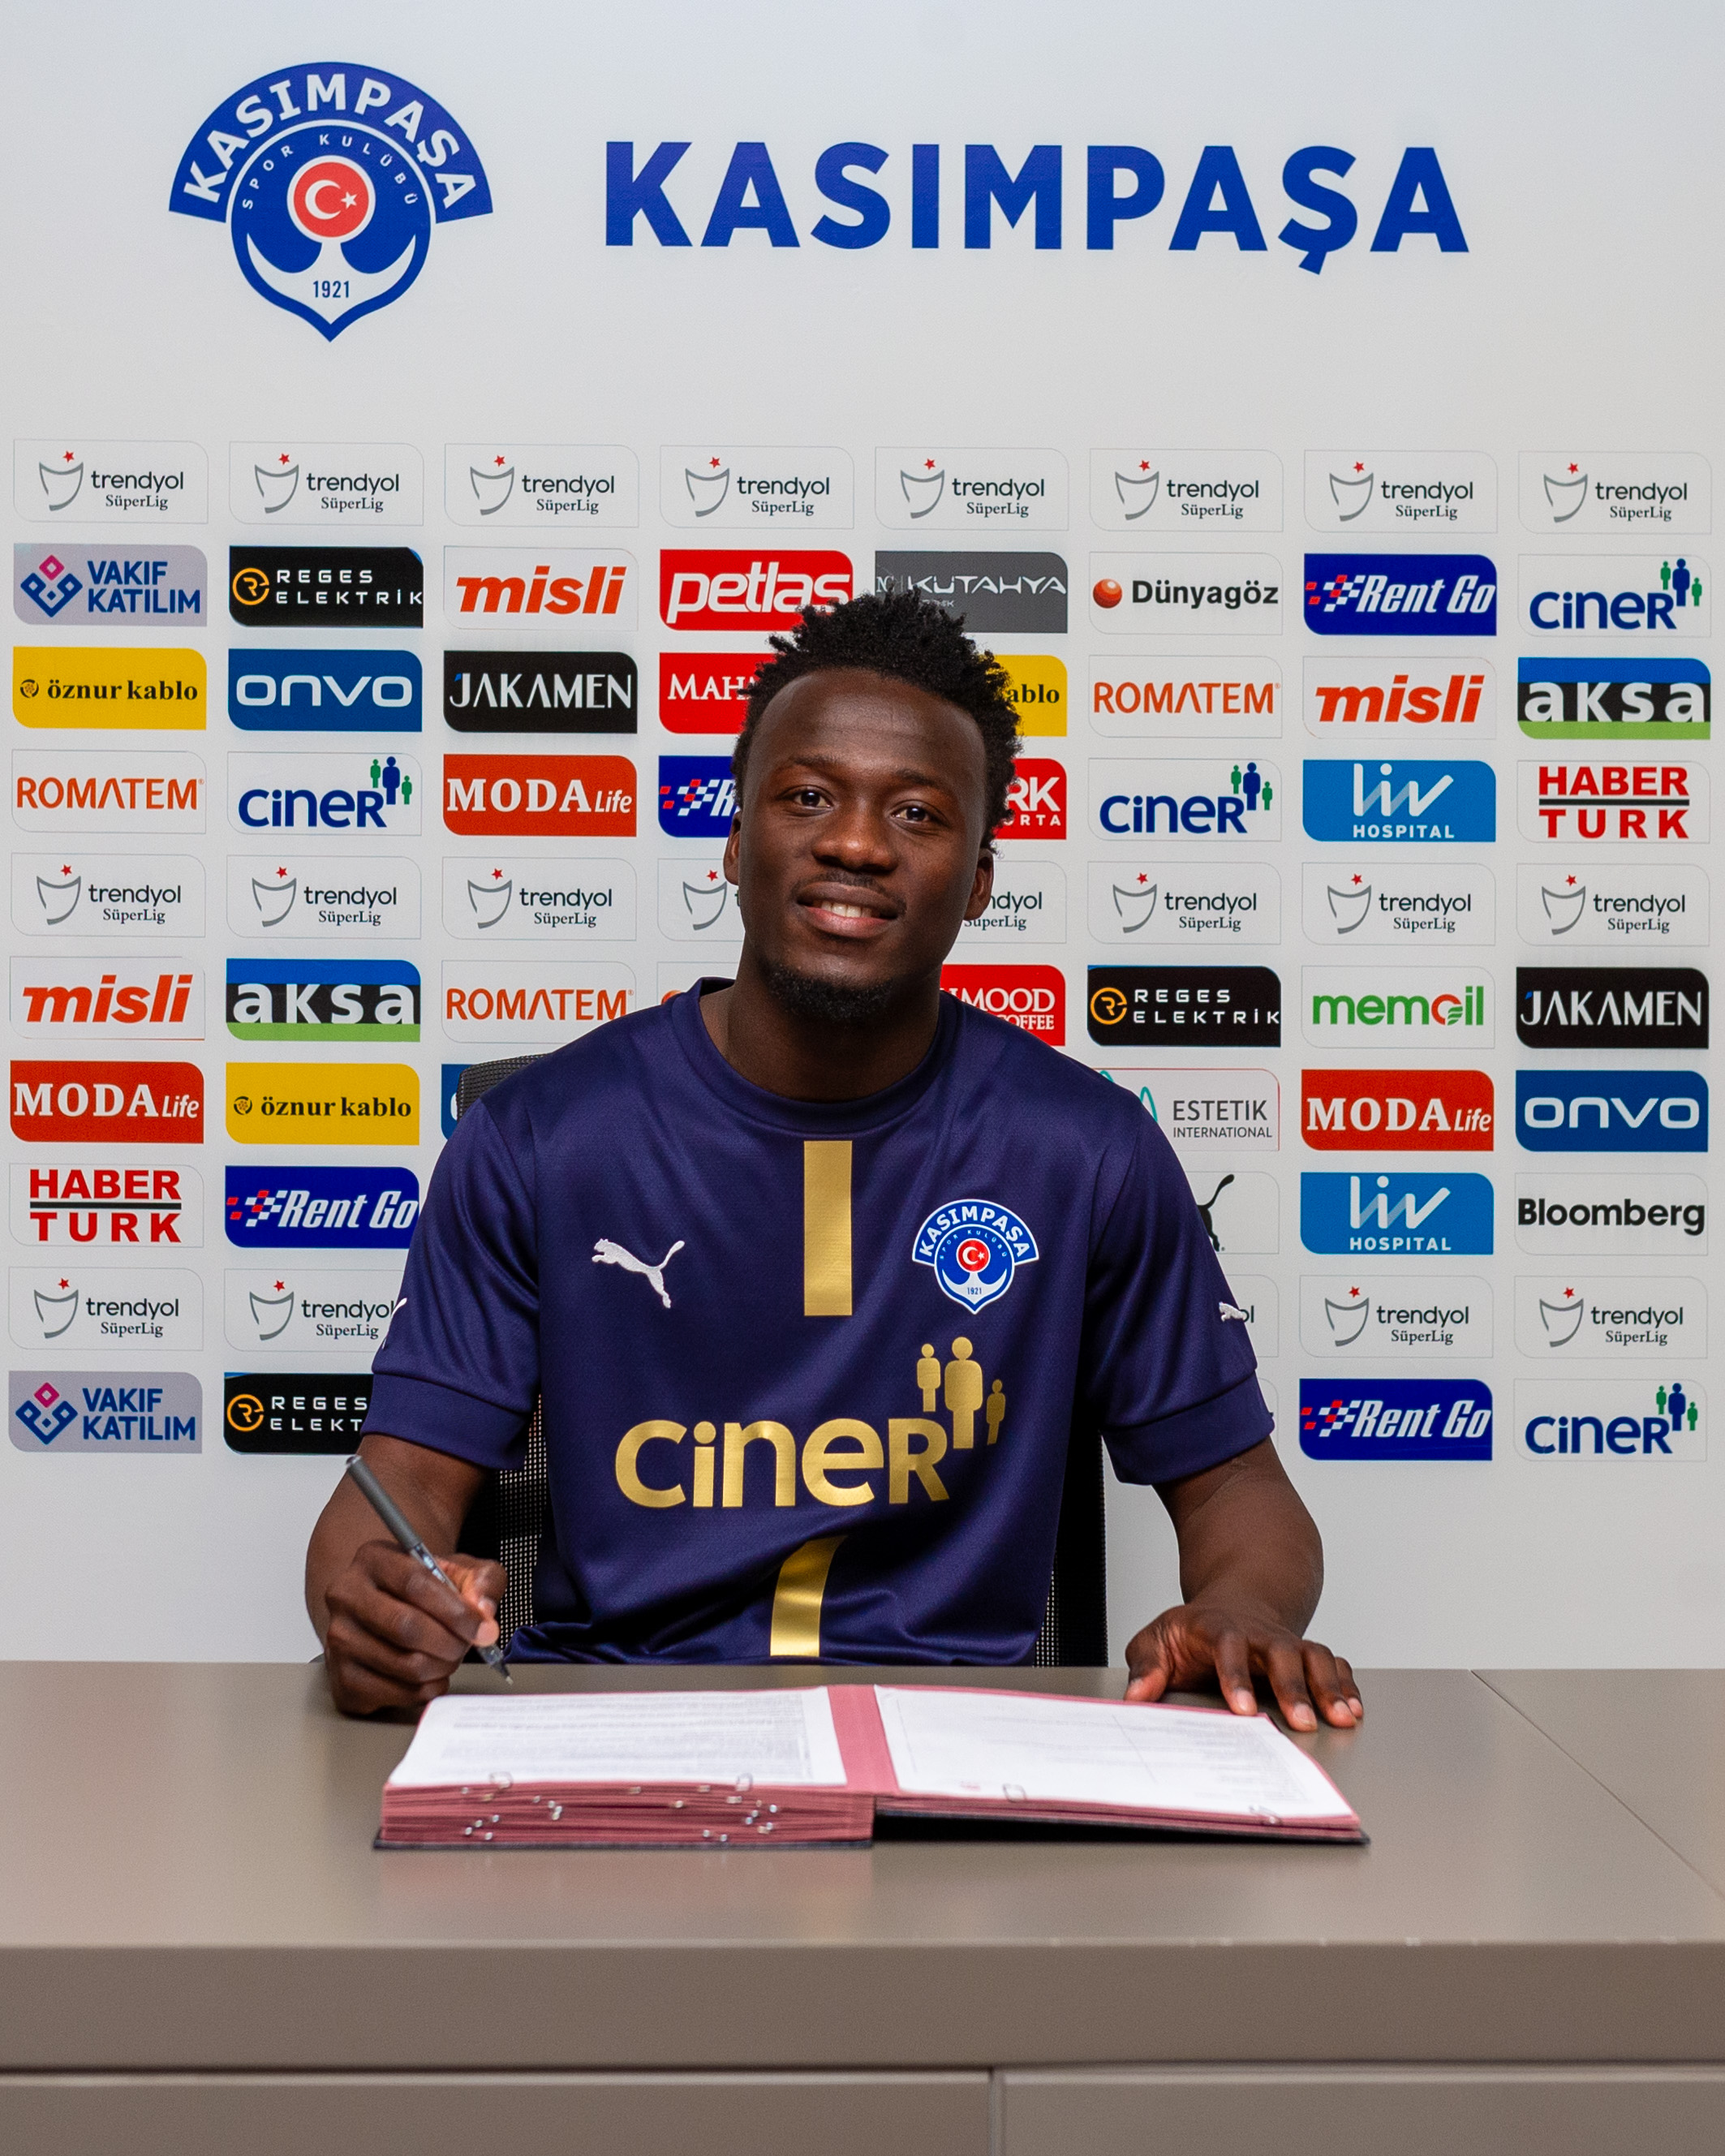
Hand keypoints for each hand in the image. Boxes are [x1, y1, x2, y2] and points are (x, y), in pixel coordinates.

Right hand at [322, 1539, 505, 1716]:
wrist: (387, 1611)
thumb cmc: (423, 1590)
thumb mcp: (460, 1570)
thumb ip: (482, 1581)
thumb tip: (483, 1611)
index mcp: (373, 1559)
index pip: (414, 1583)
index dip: (455, 1610)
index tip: (482, 1628)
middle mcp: (346, 1596)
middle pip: (405, 1627)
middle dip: (450, 1642)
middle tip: (467, 1645)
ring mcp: (339, 1639)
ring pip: (403, 1664)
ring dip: (441, 1667)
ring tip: (449, 1656)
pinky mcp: (343, 1678)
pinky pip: (395, 1694)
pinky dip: (425, 1689)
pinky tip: (431, 1674)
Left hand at [1123, 1599, 1361, 1730]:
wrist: (1233, 1605)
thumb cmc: (1193, 1631)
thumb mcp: (1159, 1639)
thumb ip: (1146, 1666)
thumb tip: (1135, 1697)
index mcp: (1218, 1627)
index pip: (1228, 1646)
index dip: (1236, 1676)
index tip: (1243, 1709)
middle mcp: (1258, 1632)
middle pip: (1280, 1652)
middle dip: (1293, 1687)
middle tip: (1302, 1722)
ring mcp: (1285, 1641)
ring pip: (1313, 1656)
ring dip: (1328, 1687)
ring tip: (1341, 1719)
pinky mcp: (1306, 1653)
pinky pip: (1332, 1663)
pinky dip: (1345, 1684)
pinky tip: (1353, 1709)